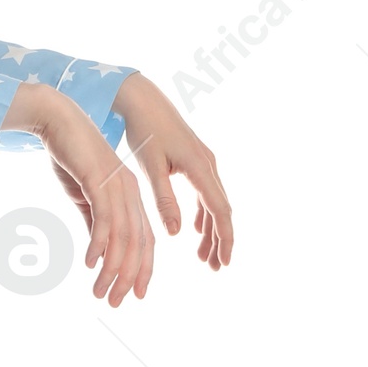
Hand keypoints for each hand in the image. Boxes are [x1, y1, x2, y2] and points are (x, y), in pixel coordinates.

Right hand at [5, 80, 154, 305]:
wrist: (58, 120)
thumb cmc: (70, 156)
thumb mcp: (84, 194)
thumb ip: (93, 219)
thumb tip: (97, 249)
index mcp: (131, 197)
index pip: (145, 240)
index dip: (143, 269)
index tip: (136, 295)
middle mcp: (130, 193)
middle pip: (139, 244)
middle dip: (130, 277)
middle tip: (115, 303)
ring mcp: (117, 186)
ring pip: (124, 236)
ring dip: (113, 269)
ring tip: (100, 292)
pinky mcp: (100, 180)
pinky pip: (104, 219)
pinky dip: (99, 244)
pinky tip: (90, 264)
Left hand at [112, 73, 233, 270]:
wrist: (143, 99)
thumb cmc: (143, 131)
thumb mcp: (151, 168)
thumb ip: (165, 200)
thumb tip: (177, 233)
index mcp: (200, 168)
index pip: (220, 210)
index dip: (224, 238)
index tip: (224, 262)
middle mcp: (208, 165)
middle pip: (221, 210)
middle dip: (220, 240)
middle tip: (215, 267)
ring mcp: (204, 163)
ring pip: (214, 203)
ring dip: (211, 230)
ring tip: (204, 257)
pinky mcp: (196, 161)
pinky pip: (206, 193)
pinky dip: (203, 214)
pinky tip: (194, 230)